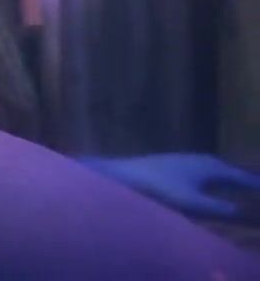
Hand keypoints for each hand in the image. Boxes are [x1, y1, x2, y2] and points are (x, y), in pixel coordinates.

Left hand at [78, 153, 259, 220]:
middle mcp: (198, 159)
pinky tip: (204, 180)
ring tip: (236, 181)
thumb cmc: (158, 188)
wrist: (123, 175)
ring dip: (226, 174)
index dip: (252, 184)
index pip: (237, 176)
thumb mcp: (191, 203)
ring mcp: (182, 160)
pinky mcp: (170, 164)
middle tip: (254, 184)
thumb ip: (217, 208)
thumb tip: (238, 210)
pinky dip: (211, 174)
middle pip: (226, 168)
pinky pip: (200, 168)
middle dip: (241, 176)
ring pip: (212, 166)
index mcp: (208, 166)